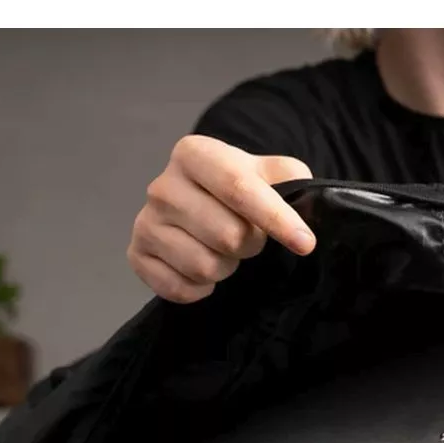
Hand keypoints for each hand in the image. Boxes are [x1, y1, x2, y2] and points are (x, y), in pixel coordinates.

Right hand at [128, 135, 314, 303]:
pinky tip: (202, 269)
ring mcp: (146, 222)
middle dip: (250, 246)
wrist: (201, 203)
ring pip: (205, 267)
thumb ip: (291, 179)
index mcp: (194, 154)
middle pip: (227, 236)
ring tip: (223, 252)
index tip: (306, 243)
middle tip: (248, 239)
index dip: (277, 219)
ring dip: (226, 268)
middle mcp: (162, 186)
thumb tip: (304, 208)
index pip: (239, 189)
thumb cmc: (240, 189)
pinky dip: (200, 289)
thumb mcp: (270, 172)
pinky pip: (180, 289)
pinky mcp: (137, 256)